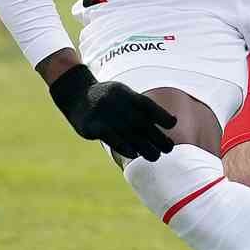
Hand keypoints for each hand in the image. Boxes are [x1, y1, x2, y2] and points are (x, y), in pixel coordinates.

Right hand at [49, 64, 176, 161]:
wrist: (75, 94)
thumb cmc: (106, 97)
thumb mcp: (123, 94)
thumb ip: (141, 106)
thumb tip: (168, 120)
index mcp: (126, 94)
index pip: (148, 105)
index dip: (161, 115)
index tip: (173, 125)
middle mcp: (117, 104)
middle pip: (141, 123)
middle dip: (157, 136)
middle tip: (169, 148)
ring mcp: (104, 114)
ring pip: (128, 133)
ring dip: (144, 146)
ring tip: (156, 156)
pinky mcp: (92, 125)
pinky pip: (110, 138)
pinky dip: (123, 146)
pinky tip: (133, 154)